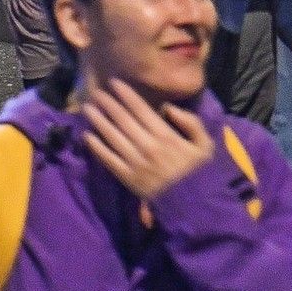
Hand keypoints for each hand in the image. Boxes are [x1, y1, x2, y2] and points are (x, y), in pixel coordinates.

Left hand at [81, 77, 214, 200]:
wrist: (192, 207)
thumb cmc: (198, 173)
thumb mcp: (204, 144)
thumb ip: (190, 122)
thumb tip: (168, 108)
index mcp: (165, 135)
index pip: (141, 109)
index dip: (126, 94)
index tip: (114, 83)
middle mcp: (147, 146)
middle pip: (123, 120)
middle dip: (108, 104)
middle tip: (96, 91)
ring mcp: (136, 163)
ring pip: (113, 137)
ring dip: (99, 121)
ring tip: (88, 108)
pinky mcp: (128, 179)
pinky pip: (109, 160)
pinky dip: (97, 148)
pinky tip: (87, 136)